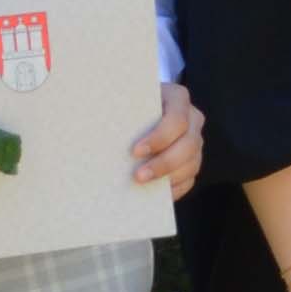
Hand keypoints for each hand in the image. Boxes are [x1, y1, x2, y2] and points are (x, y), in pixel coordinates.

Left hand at [130, 80, 206, 197]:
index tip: (135, 151)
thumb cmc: (131, 103)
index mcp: (177, 98)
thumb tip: (94, 128)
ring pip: (192, 163)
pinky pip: (190, 178)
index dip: (159, 138)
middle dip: (164, 163)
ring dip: (169, 178)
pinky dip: (175, 188)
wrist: (140, 107)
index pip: (177, 119)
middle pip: (189, 144)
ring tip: (144, 186)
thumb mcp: (128, 99)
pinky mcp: (193, 159)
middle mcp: (193, 118)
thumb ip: (121, 110)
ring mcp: (196, 140)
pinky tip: (156, 193)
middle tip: (138, 176)